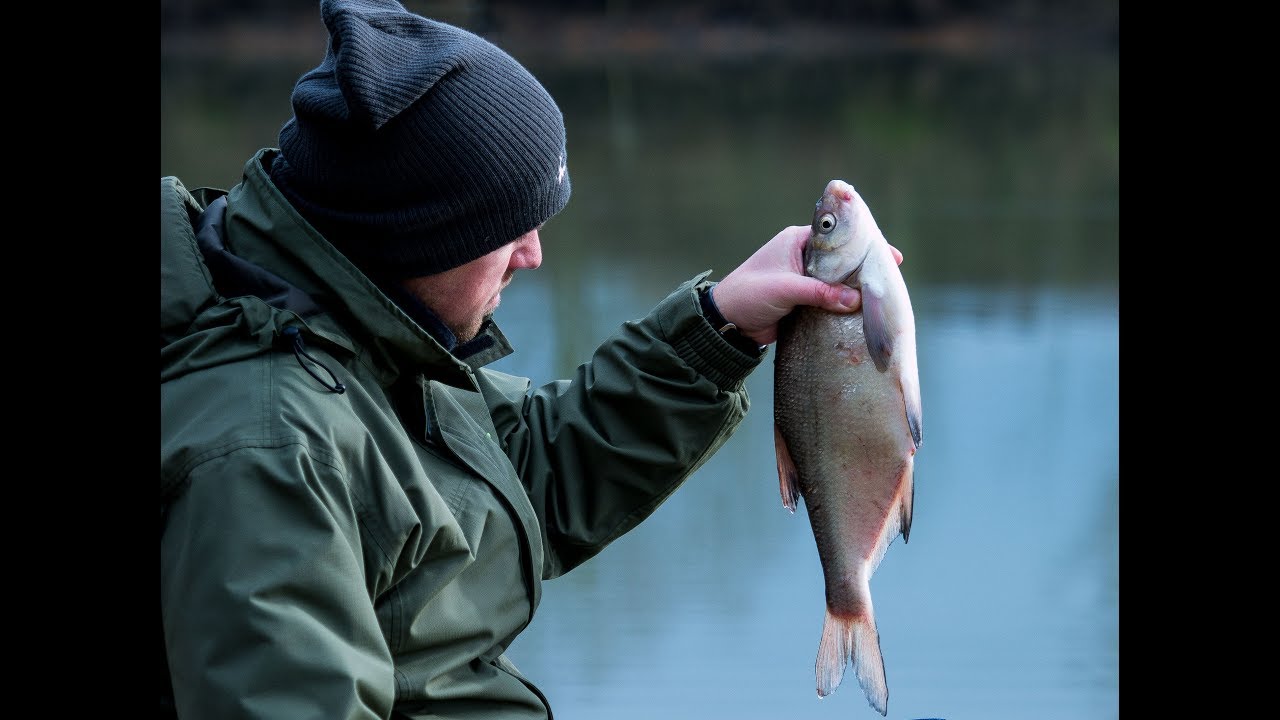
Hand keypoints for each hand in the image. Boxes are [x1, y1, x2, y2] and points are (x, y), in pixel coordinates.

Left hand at [711, 226, 903, 344]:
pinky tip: (863, 311)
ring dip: (855, 289)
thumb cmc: (749, 294)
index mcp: (797, 241)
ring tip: (883, 295)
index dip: (864, 245)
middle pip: (843, 259)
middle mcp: (803, 256)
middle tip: (892, 276)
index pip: (838, 237)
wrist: (727, 323)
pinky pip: (830, 300)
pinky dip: (844, 305)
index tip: (890, 255)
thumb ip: (820, 292)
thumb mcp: (786, 289)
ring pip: (838, 282)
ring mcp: (805, 279)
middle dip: (865, 268)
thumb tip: (855, 300)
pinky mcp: (804, 301)